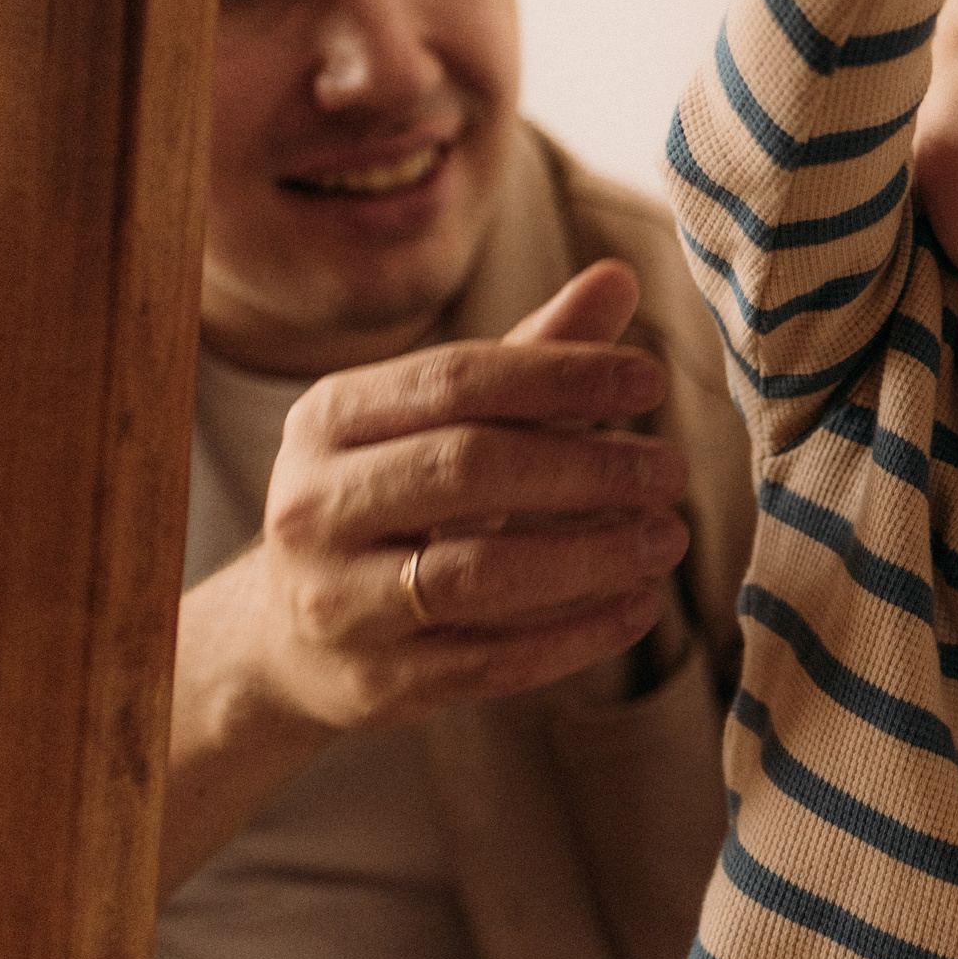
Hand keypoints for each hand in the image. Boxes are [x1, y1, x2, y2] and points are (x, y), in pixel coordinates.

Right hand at [199, 259, 692, 737]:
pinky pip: (490, 660)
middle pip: (467, 470)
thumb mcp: (440, 422)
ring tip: (668, 538)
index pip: (458, 380)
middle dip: (586, 468)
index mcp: (331, 417)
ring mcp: (336, 601)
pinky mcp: (374, 682)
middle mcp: (315, 505)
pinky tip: (639, 607)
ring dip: (591, 556)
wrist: (285, 636)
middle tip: (671, 471)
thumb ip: (531, 356)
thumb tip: (621, 276)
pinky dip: (576, 635)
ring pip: (478, 575)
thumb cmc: (394, 499)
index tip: (651, 381)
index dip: (562, 376)